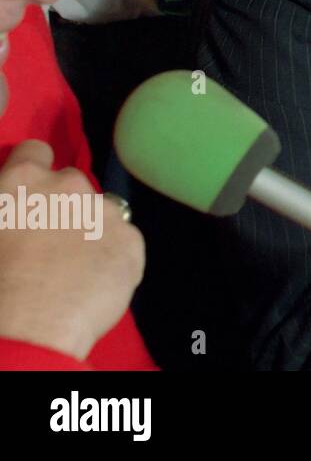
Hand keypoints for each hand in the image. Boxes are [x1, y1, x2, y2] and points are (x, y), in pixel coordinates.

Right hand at [0, 141, 143, 359]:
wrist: (32, 325)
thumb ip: (6, 206)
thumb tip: (14, 211)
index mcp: (23, 180)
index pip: (34, 151)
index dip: (32, 170)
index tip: (31, 194)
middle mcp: (69, 186)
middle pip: (72, 183)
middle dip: (63, 205)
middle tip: (50, 240)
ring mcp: (105, 211)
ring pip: (102, 212)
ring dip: (92, 229)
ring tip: (74, 266)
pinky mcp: (132, 240)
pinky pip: (124, 242)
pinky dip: (113, 257)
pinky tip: (93, 282)